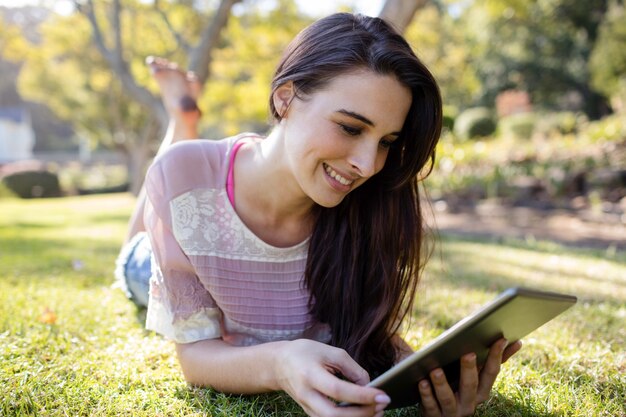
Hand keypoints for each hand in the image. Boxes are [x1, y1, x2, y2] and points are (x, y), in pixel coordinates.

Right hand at [275, 339, 390, 416]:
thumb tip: (368, 386)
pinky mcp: (310, 413)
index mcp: (309, 375)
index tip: (382, 395)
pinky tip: (363, 413)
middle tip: (382, 405)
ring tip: (377, 411)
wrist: (279, 364)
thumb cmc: (304, 353)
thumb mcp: (329, 351)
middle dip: (362, 414)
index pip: (338, 390)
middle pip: (334, 415)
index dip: (361, 395)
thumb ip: (351, 368)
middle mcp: (306, 395)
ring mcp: (307, 407)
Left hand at [418, 338, 522, 416]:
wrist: (440, 414)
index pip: (491, 373)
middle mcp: (470, 403)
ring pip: (447, 398)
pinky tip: (422, 382)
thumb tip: (516, 342)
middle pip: (470, 386)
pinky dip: (426, 394)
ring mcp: (452, 412)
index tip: (499, 339)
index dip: (496, 356)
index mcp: (481, 391)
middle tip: (468, 354)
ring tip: (435, 370)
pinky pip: (430, 405)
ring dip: (442, 384)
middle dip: (469, 370)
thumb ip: (493, 361)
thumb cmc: (459, 387)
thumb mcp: (476, 377)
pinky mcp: (434, 415)